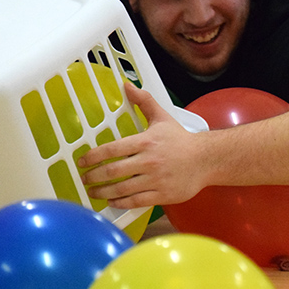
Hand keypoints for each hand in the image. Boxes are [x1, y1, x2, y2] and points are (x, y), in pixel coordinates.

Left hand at [78, 83, 207, 207]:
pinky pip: (136, 201)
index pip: (112, 149)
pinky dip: (121, 203)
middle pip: (113, 172)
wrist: (206, 159)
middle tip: (84, 178)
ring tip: (93, 192)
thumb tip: (127, 86)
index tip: (82, 161)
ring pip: (122, 189)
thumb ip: (144, 102)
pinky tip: (112, 201)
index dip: (93, 157)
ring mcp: (155, 180)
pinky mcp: (162, 195)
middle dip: (94, 177)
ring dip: (103, 192)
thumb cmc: (181, 139)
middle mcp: (148, 161)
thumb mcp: (162, 117)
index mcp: (146, 142)